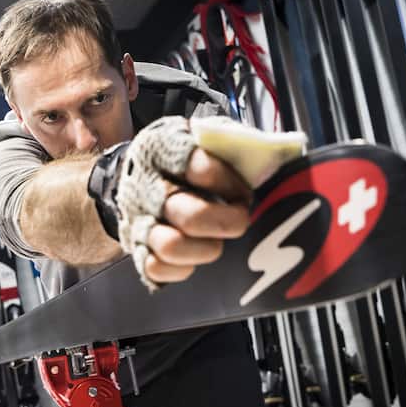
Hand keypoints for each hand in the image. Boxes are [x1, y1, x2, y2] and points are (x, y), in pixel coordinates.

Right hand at [144, 148, 251, 283]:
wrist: (135, 178)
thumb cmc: (180, 160)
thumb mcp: (199, 138)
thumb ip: (228, 145)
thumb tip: (270, 159)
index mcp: (162, 151)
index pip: (200, 168)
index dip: (230, 183)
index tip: (245, 190)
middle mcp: (146, 187)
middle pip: (191, 216)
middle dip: (227, 222)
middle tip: (240, 219)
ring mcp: (138, 221)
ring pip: (172, 246)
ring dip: (205, 248)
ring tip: (216, 240)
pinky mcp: (136, 249)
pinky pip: (157, 268)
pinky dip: (182, 267)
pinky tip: (194, 254)